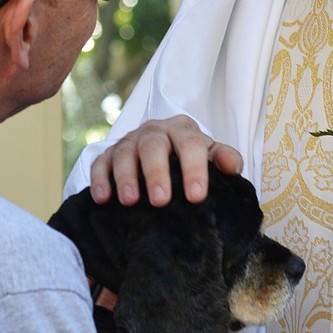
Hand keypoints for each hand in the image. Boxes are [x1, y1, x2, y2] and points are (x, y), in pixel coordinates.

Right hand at [89, 115, 242, 206]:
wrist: (165, 149)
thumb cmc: (191, 158)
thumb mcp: (211, 155)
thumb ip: (225, 158)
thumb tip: (232, 166)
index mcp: (183, 130)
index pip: (190, 144)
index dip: (193, 169)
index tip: (196, 196)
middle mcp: (155, 131)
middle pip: (153, 146)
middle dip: (156, 173)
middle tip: (160, 201)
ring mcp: (130, 141)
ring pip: (125, 153)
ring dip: (126, 177)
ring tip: (130, 201)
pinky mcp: (109, 153)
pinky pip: (101, 162)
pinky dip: (100, 179)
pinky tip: (102, 198)